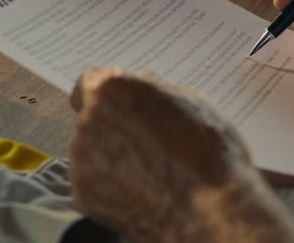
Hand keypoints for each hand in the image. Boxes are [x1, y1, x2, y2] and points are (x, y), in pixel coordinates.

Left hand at [69, 67, 293, 242]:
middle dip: (113, 127)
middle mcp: (88, 122)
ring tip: (151, 170)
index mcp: (113, 91)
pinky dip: (112, 186)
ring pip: (92, 151)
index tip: (119, 104)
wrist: (211, 212)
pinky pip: (94, 182)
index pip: (90, 81)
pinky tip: (143, 190)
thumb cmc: (208, 155)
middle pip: (92, 118)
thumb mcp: (192, 103)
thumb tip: (144, 86)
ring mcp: (82, 161)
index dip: (108, 95)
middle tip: (147, 142)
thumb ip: (155, 90)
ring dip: (112, 156)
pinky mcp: (83, 195)